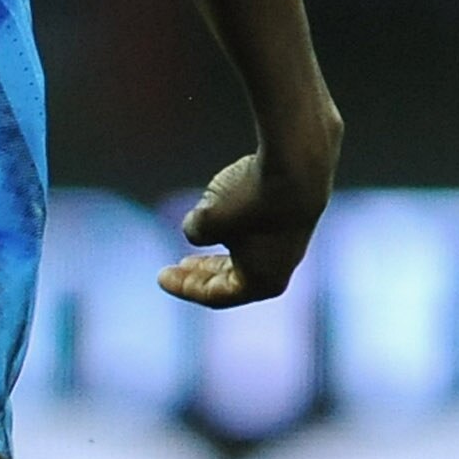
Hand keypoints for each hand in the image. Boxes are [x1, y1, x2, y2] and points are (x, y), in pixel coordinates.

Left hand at [159, 142, 336, 309]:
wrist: (298, 163)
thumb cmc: (251, 199)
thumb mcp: (208, 219)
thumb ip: (196, 231)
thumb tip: (197, 229)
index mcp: (260, 283)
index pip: (214, 295)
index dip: (184, 287)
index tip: (160, 276)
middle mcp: (280, 269)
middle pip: (232, 280)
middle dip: (202, 274)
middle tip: (177, 267)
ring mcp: (291, 244)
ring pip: (248, 255)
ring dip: (220, 250)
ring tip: (199, 239)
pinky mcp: (296, 218)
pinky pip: (260, 232)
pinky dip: (238, 229)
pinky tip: (224, 212)